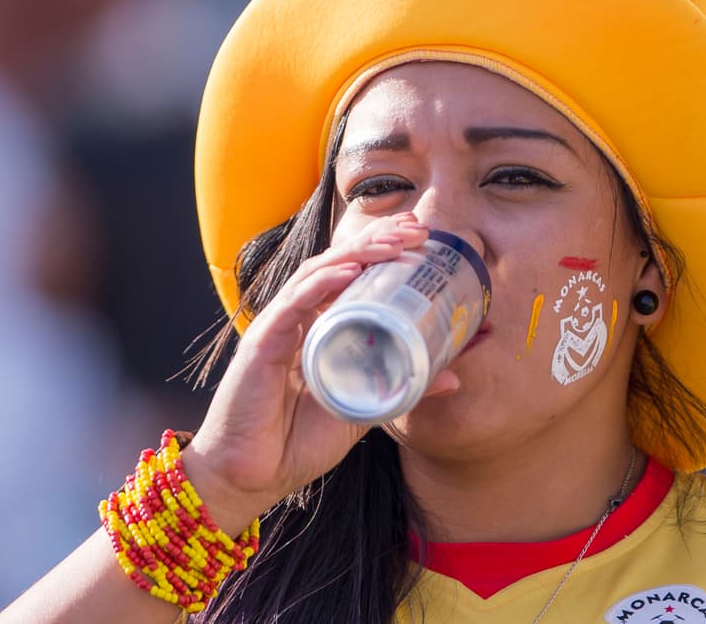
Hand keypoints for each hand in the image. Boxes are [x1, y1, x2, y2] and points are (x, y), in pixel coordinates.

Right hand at [182, 212, 457, 534]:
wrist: (252, 479)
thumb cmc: (296, 444)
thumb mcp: (363, 410)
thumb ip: (400, 388)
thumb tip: (453, 376)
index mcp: (319, 329)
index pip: (351, 275)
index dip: (383, 249)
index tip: (421, 235)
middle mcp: (297, 319)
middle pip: (337, 263)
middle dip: (378, 240)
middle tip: (417, 227)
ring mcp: (278, 328)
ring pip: (317, 274)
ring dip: (357, 253)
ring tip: (394, 242)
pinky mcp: (262, 344)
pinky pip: (293, 304)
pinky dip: (322, 284)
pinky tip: (350, 271)